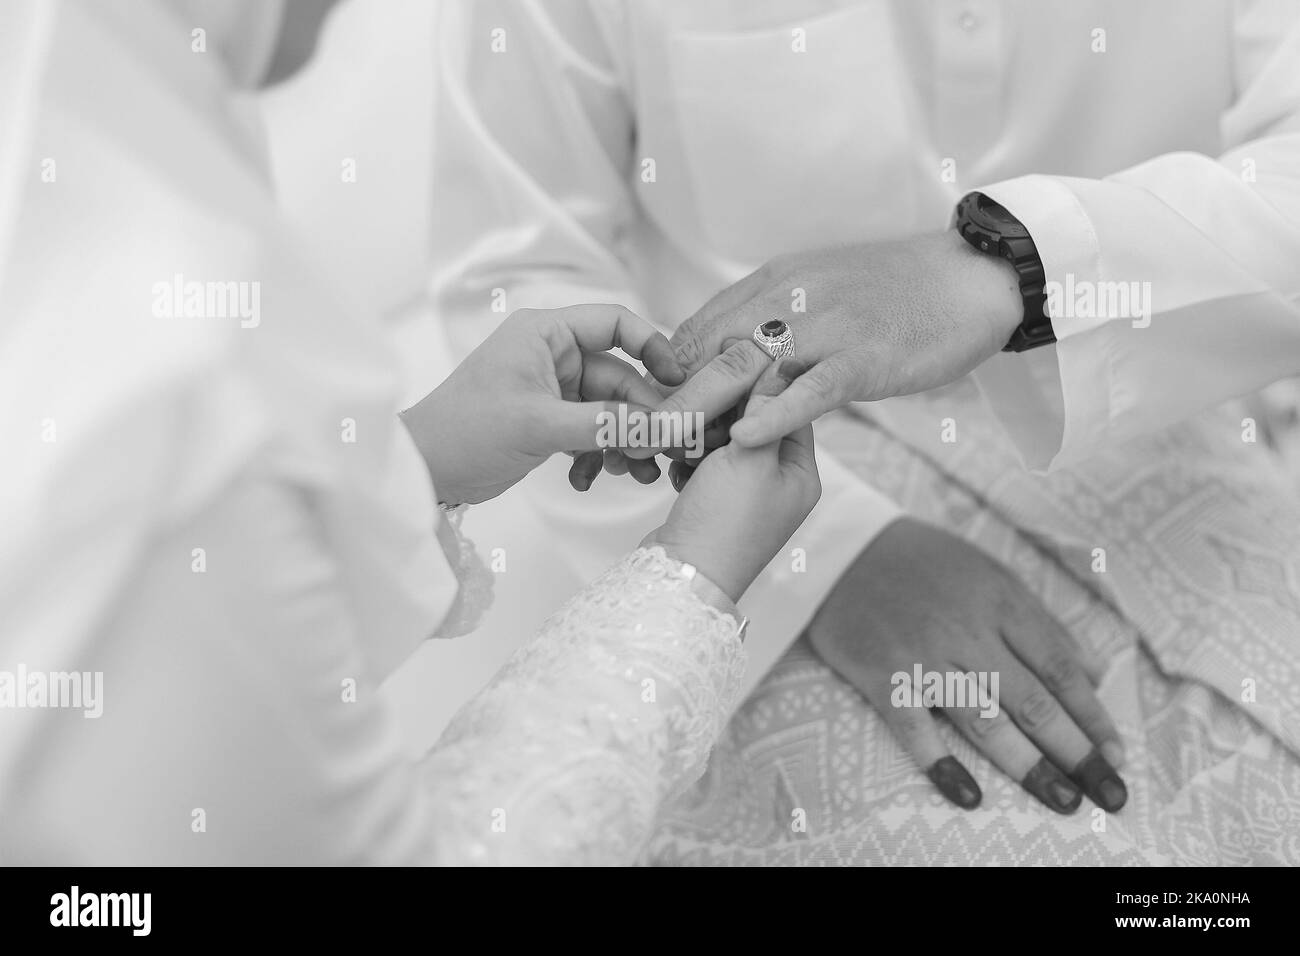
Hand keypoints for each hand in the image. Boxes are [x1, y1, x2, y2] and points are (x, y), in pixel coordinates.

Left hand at [401, 305, 683, 504]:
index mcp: (546, 333)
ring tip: (635, 474)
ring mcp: (552, 389)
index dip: (653, 348)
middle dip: (641, 416)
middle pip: (620, 376)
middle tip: (660, 451)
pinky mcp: (549, 421)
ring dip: (625, 441)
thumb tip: (662, 428)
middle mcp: (552, 354)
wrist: (422, 471)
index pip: (616, 322)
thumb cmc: (466, 432)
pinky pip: (592, 431)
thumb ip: (605, 425)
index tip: (679, 381)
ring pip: (610, 410)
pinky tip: (593, 479)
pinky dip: (599, 454)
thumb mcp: (540, 427)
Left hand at [638, 230, 1021, 454]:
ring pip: (747, 367)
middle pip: (707, 350)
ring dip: (703, 410)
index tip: (647, 416)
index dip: (665, 377)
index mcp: (770, 284)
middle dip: (668, 398)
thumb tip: (730, 355)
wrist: (970, 276)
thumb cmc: (894, 289)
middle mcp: (786, 299)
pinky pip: (810, 387)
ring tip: (668, 450)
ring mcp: (824, 328)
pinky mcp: (862, 356)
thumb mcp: (816, 289)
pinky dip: (774, 413)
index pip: (697, 332)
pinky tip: (744, 439)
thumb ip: (771, 317)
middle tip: (638, 443)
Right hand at [646, 361, 820, 602]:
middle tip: (701, 404)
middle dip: (723, 416)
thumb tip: (782, 361)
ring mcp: (745, 499)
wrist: (682, 575)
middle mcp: (778, 487)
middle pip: (754, 428)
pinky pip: (703, 468)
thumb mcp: (751, 456)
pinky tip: (675, 465)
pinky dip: (688, 462)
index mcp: (801, 476)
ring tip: (685, 442)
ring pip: (723, 446)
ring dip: (701, 438)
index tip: (731, 366)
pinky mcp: (713, 507)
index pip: (789, 411)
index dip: (761, 387)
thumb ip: (766, 407)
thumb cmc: (726, 521)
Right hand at [807, 517, 1127, 814]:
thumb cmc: (923, 564)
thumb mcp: (990, 574)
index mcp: (1000, 602)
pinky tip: (969, 794)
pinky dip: (942, 764)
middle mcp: (968, 630)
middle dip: (1076, 751)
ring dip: (1029, 765)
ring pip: (986, 720)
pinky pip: (916, 730)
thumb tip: (1095, 672)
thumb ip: (1041, 622)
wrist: (841, 551)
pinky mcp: (883, 676)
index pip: (1060, 667)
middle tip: (1108, 792)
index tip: (1116, 753)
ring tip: (1063, 799)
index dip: (1093, 715)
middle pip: (1033, 701)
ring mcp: (924, 656)